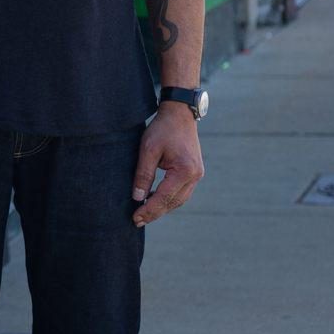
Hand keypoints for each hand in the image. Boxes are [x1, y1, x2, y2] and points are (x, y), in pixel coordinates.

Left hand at [130, 102, 203, 225]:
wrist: (179, 113)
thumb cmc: (163, 128)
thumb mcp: (148, 149)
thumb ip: (143, 174)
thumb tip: (137, 198)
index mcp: (185, 171)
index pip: (164, 198)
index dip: (149, 210)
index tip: (135, 219)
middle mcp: (195, 176)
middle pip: (173, 202)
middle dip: (155, 212)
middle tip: (137, 221)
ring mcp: (197, 175)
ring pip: (178, 200)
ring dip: (162, 207)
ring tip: (144, 212)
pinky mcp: (194, 172)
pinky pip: (181, 192)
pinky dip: (168, 198)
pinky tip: (153, 197)